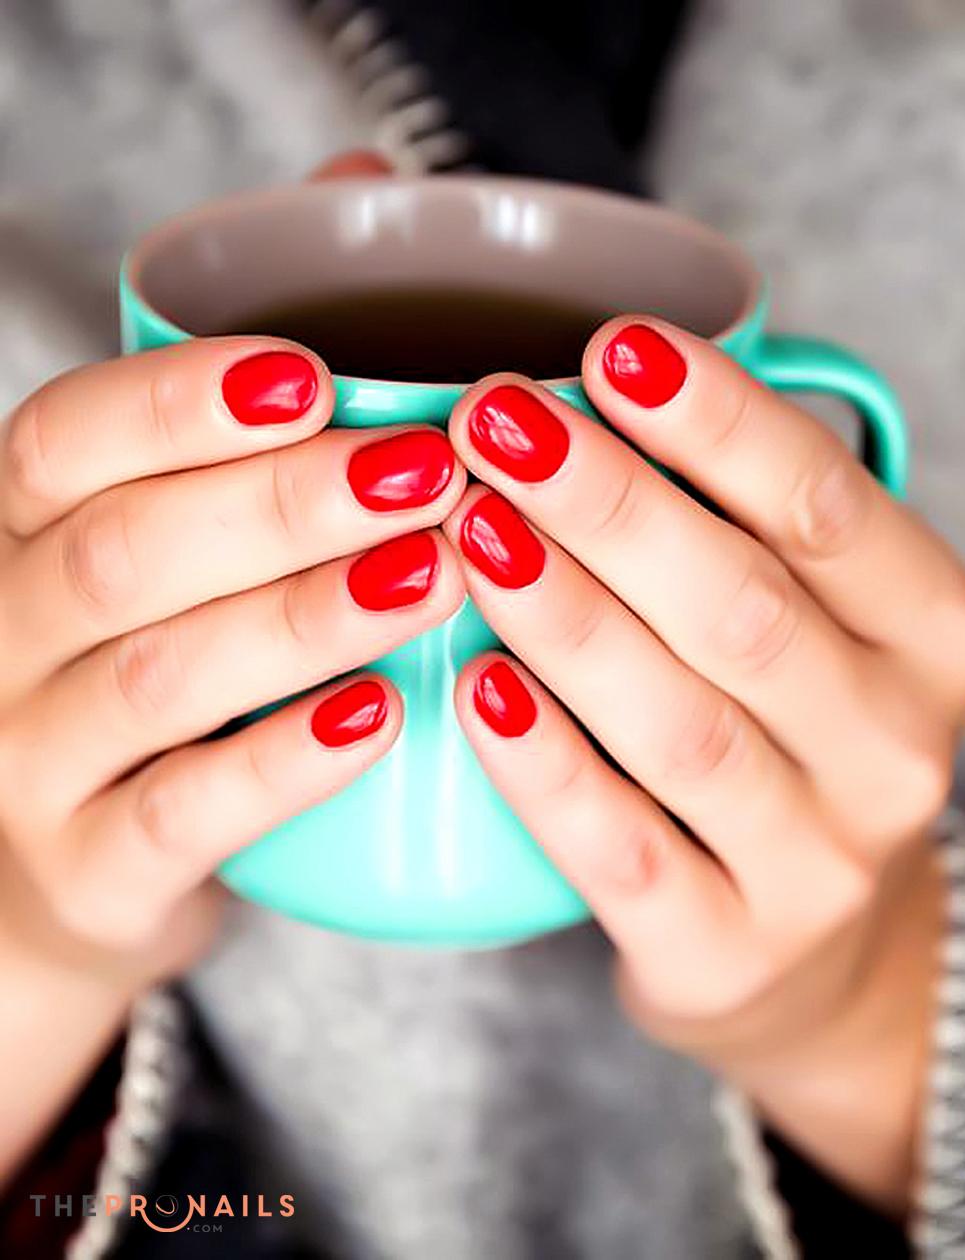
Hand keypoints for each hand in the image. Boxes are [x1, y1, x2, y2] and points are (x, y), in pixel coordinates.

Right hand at [0, 338, 464, 987]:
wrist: (64, 883)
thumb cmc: (143, 698)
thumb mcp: (155, 589)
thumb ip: (232, 511)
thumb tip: (410, 429)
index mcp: (16, 544)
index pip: (62, 445)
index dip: (180, 404)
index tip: (312, 378)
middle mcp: (2, 646)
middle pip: (123, 552)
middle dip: (284, 504)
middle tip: (422, 475)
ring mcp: (32, 770)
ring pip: (159, 676)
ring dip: (306, 617)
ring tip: (430, 575)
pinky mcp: (88, 878)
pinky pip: (182, 814)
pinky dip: (286, 760)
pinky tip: (382, 714)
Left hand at [442, 317, 964, 1212]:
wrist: (798, 945)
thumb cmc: (776, 733)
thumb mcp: (804, 621)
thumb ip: (736, 521)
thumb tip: (583, 386)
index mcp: (934, 636)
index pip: (829, 510)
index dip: (719, 423)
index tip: (611, 347)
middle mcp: (895, 751)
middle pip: (746, 610)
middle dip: (612, 506)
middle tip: (496, 426)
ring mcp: (818, 866)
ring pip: (684, 729)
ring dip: (570, 620)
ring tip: (471, 533)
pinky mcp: (726, 955)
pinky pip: (626, 855)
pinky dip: (549, 771)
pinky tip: (477, 694)